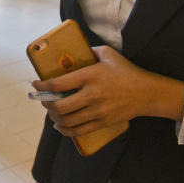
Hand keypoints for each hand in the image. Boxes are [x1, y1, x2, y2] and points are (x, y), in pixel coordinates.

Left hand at [31, 47, 183, 137]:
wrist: (147, 93)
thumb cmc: (126, 71)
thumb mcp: (108, 54)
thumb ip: (90, 51)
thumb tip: (73, 51)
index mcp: (90, 76)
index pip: (58, 84)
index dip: (42, 85)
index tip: (36, 83)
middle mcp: (92, 95)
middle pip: (59, 106)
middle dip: (46, 103)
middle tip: (44, 99)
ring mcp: (97, 111)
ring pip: (67, 121)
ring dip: (54, 117)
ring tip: (51, 112)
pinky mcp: (103, 122)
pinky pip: (78, 131)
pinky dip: (65, 130)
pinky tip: (59, 126)